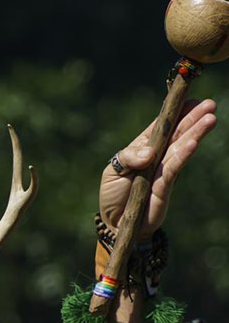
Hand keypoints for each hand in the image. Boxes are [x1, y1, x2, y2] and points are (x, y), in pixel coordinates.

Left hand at [99, 98, 216, 237]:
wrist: (115, 223)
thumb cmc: (113, 195)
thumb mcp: (112, 171)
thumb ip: (128, 158)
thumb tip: (149, 153)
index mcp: (142, 148)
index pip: (161, 126)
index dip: (175, 112)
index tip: (190, 99)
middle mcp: (156, 156)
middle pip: (177, 134)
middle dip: (193, 119)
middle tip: (210, 104)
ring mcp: (162, 171)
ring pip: (181, 147)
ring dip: (195, 132)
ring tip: (210, 118)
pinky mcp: (165, 186)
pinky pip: (175, 168)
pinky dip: (184, 154)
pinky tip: (194, 142)